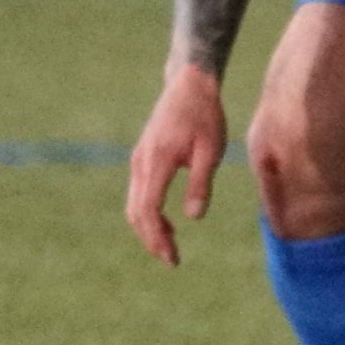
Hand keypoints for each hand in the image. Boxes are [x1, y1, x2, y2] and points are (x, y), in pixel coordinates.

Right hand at [126, 65, 227, 266]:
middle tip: (172, 259)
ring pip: (134, 204)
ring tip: (171, 245)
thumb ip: (200, 183)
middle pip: (136, 212)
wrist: (189, 84)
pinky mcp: (143, 158)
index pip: (147, 210)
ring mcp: (138, 160)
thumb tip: (194, 217)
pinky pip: (139, 193)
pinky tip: (167, 223)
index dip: (156, 237)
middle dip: (151, 239)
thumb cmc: (205, 116)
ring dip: (149, 228)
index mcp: (157, 161)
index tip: (172, 257)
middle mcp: (141, 163)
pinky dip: (148, 213)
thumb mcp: (210, 150)